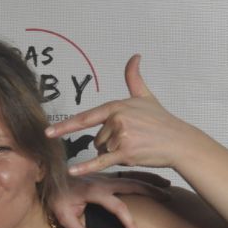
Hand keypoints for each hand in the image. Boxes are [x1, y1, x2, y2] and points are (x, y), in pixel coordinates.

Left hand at [47, 55, 213, 177]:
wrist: (179, 142)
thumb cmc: (162, 121)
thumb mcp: (146, 96)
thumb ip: (134, 78)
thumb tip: (135, 56)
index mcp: (117, 106)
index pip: (86, 117)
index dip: (65, 126)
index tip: (48, 132)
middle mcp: (116, 119)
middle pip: (96, 138)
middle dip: (109, 142)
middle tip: (132, 139)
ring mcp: (120, 136)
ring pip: (102, 150)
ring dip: (114, 153)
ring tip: (136, 147)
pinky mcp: (125, 153)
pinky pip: (101, 161)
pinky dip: (86, 167)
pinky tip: (72, 171)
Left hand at [49, 171, 169, 227]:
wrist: (47, 176)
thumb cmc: (55, 197)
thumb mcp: (62, 217)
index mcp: (94, 191)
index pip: (117, 207)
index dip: (128, 223)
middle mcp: (103, 180)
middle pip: (131, 184)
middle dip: (150, 191)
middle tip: (168, 197)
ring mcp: (105, 176)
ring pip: (132, 176)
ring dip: (149, 181)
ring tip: (167, 185)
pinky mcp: (105, 175)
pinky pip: (127, 174)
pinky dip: (141, 176)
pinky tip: (151, 180)